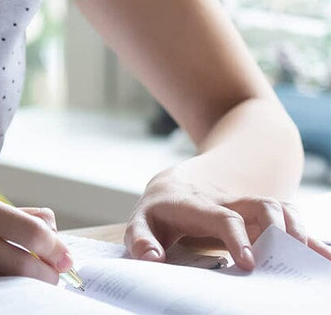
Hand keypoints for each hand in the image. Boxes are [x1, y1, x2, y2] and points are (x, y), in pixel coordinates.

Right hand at [0, 190, 72, 296]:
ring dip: (24, 290)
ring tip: (33, 288)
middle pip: (21, 263)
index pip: (28, 228)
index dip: (55, 247)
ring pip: (2, 285)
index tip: (67, 257)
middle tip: (57, 279)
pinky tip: (0, 296)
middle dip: (48, 276)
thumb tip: (48, 220)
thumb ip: (4, 213)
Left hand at [125, 168, 330, 269]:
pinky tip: (323, 256)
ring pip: (279, 209)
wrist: (173, 187)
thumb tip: (151, 258)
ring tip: (318, 259)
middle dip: (281, 228)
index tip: (249, 263)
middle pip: (261, 205)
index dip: (237, 237)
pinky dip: (307, 236)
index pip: (222, 216)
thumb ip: (139, 239)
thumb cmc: (158, 213)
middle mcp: (228, 202)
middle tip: (294, 258)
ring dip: (300, 231)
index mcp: (198, 205)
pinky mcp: (259, 217)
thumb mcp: (141, 222)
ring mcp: (247, 208)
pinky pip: (288, 221)